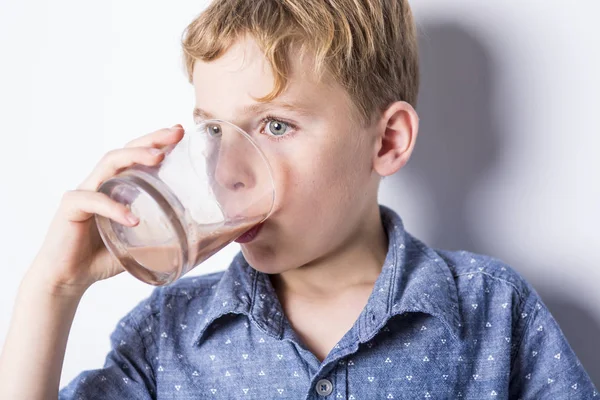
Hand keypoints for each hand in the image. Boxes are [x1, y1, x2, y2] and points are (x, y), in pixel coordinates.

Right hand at [25, 124, 184, 296]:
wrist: (69, 278)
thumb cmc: (103, 258)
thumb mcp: (142, 245)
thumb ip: (164, 238)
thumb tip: (200, 241)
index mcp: (116, 187)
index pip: (137, 157)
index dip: (157, 142)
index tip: (180, 132)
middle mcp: (101, 184)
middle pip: (125, 151)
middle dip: (151, 140)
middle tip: (175, 133)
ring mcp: (85, 193)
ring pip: (108, 164)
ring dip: (134, 157)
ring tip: (158, 158)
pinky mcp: (70, 208)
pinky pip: (92, 200)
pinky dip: (114, 208)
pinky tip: (132, 218)